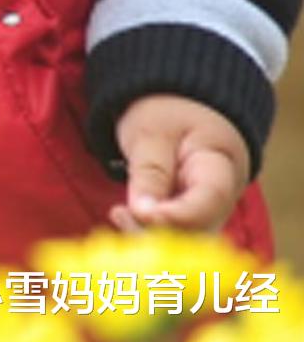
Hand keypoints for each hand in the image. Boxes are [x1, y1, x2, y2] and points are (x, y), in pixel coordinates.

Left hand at [107, 93, 250, 234]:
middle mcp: (222, 196)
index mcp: (220, 165)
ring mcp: (209, 210)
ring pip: (188, 238)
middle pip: (201, 227)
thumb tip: (143, 214)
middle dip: (161, 230)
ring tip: (118, 214)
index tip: (145, 215)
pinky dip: (149, 231)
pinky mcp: (192, 217)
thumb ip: (150, 172)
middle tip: (121, 215)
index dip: (180, 214)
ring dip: (151, 234)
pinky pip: (176, 234)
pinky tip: (122, 216)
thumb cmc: (165, 112)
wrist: (173, 104)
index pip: (210, 198)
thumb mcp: (152, 133)